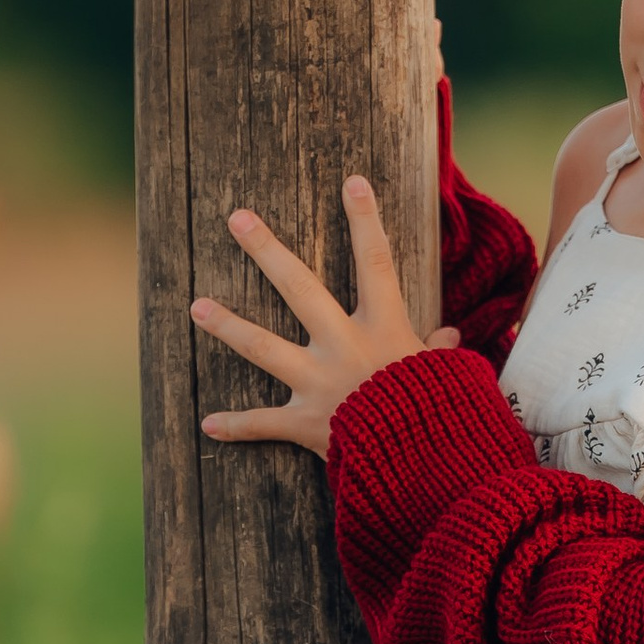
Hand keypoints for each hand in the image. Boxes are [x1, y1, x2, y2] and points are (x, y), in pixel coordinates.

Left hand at [193, 176, 458, 458]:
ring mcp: (319, 382)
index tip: (353, 181)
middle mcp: (345, 346)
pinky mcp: (305, 422)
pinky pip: (263, 423)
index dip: (366, 220)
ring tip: (195, 306)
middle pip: (300, 288)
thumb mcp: (445, 374)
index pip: (377, 261)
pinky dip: (236, 426)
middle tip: (237, 217)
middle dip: (267, 250)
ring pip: (264, 346)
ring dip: (228, 326)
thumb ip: (439, 352)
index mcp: (384, 328)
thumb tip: (448, 337)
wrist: (426, 462)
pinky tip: (207, 424)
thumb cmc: (440, 412)